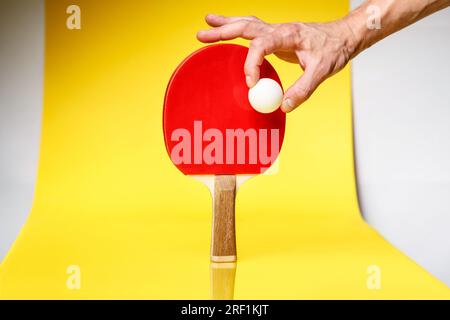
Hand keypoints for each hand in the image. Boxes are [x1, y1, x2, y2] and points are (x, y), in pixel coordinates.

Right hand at [197, 14, 355, 111]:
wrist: (343, 37)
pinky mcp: (276, 36)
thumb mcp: (322, 72)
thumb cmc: (334, 50)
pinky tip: (227, 29)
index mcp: (288, 35)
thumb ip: (302, 90)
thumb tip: (284, 106)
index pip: (261, 45)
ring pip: (246, 24)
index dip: (251, 64)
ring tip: (206, 25)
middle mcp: (279, 29)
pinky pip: (252, 30)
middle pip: (245, 27)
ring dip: (226, 25)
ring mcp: (276, 31)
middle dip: (222, 32)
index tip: (251, 84)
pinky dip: (236, 28)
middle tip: (201, 36)